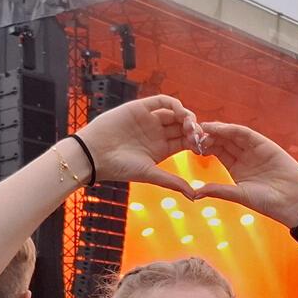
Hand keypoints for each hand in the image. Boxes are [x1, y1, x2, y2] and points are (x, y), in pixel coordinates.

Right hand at [73, 96, 199, 198]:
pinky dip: (174, 104)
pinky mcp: (140, 107)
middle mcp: (157, 132)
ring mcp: (149, 119)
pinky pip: (161, 101)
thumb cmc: (119, 168)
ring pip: (175, 112)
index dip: (197, 141)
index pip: (186, 141)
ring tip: (190, 125)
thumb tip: (195, 196)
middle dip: (194, 128)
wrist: (94, 155)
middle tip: (199, 135)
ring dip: (186, 116)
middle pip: (183, 125)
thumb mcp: (150, 174)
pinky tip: (180, 113)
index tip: (203, 147)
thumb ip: (172, 182)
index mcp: (162, 148)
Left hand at [191, 123, 297, 225]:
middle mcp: (244, 156)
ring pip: (233, 136)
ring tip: (204, 128)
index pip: (218, 152)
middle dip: (210, 136)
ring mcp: (255, 149)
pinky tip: (221, 128)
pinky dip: (234, 130)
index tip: (191, 144)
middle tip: (194, 132)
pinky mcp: (265, 145)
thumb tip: (195, 193)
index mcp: (236, 168)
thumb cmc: (267, 203)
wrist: (293, 202)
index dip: (205, 147)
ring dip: (219, 130)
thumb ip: (219, 190)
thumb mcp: (239, 195)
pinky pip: (247, 135)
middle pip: (223, 141)